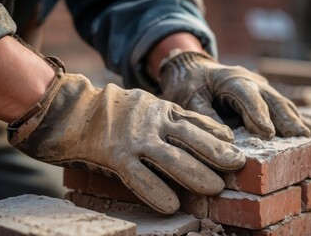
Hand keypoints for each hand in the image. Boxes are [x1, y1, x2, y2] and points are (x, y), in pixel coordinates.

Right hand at [8, 58, 244, 213]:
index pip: (197, 122)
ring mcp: (134, 139)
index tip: (234, 148)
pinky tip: (172, 205)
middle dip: (216, 155)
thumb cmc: (113, 110)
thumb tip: (205, 131)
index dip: (217, 136)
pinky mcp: (115, 156)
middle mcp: (151, 122)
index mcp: (160, 108)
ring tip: (216, 188)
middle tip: (237, 166)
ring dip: (196, 175)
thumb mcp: (147, 104)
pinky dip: (157, 192)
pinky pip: (140, 178)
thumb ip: (172, 116)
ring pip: (172, 159)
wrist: (72, 109)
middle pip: (191, 140)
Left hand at [159, 51, 310, 138]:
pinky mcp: (264, 97)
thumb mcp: (189, 98)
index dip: (258, 113)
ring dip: (294, 120)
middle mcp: (250, 82)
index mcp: (231, 79)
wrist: (194, 69)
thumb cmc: (190, 84)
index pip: (247, 96)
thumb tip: (225, 137)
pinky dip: (298, 119)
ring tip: (310, 137)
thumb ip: (204, 115)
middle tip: (299, 137)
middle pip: (271, 100)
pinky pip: (282, 108)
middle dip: (285, 119)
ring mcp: (260, 88)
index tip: (268, 132)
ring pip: (281, 104)